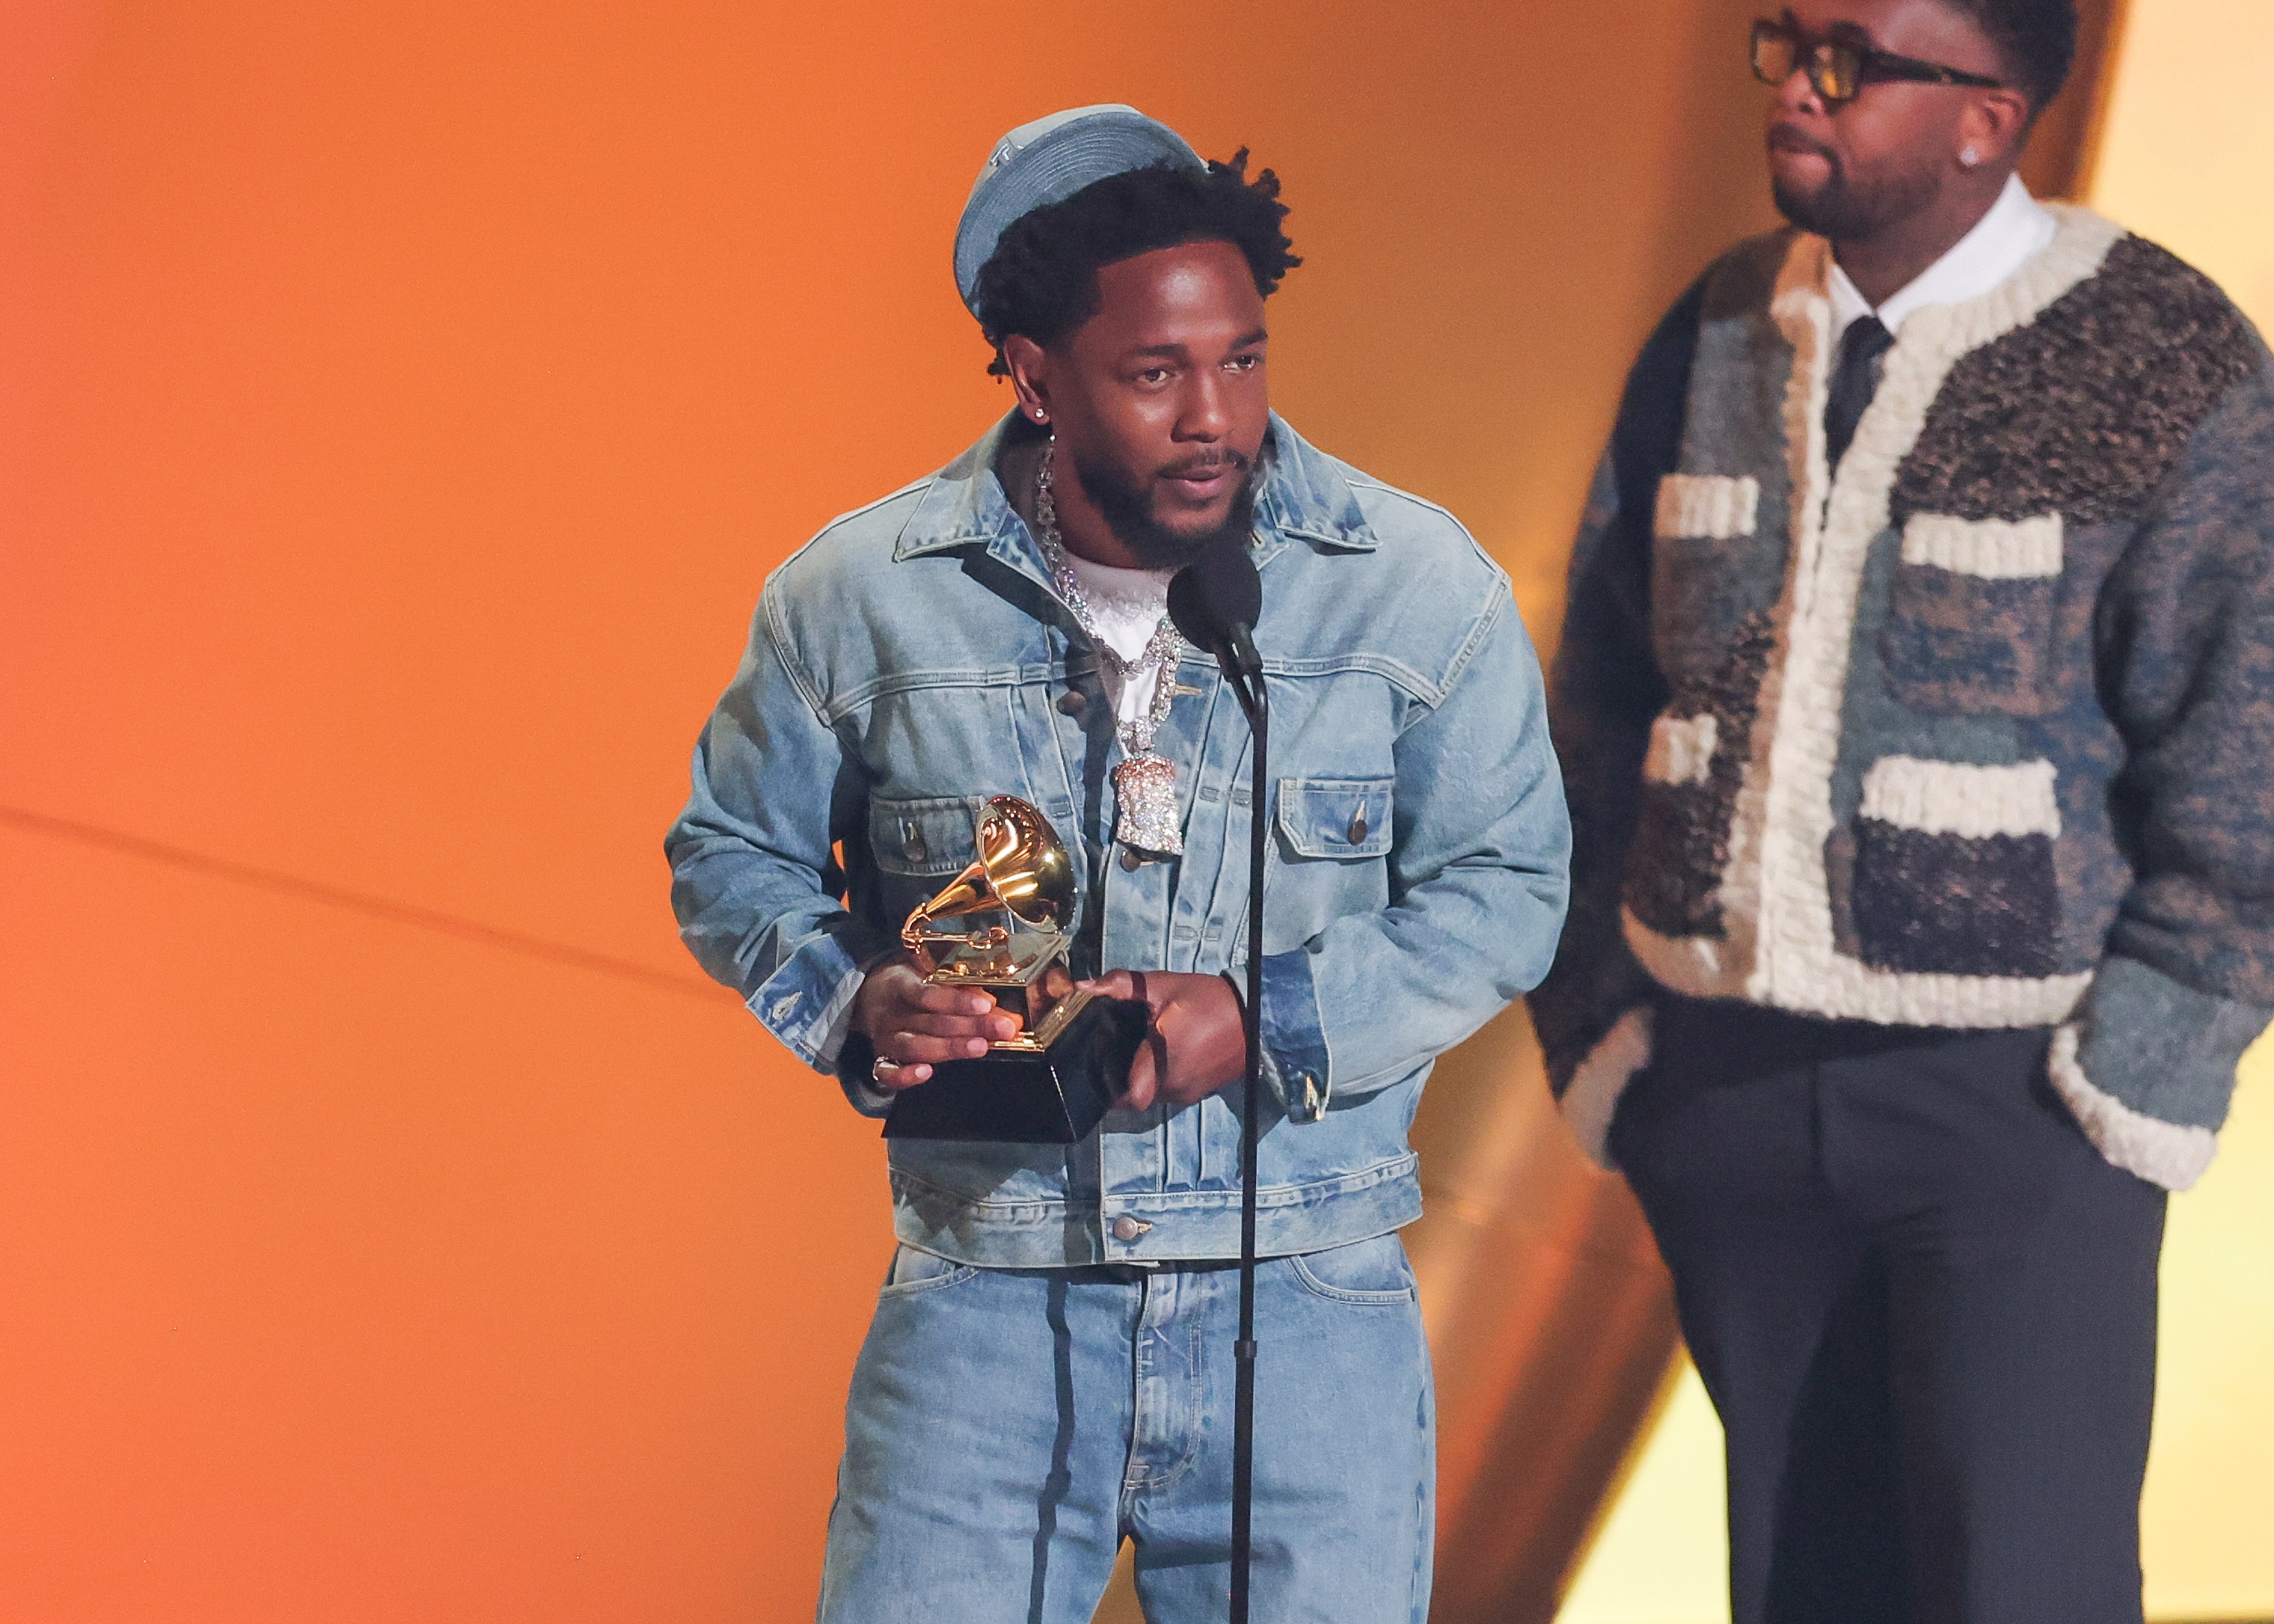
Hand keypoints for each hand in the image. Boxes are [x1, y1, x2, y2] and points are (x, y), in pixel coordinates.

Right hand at [852, 955, 1019, 1090]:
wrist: (870, 993)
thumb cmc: (910, 982)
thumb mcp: (929, 973)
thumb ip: (961, 988)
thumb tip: (996, 1006)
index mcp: (899, 983)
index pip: (927, 993)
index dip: (957, 1000)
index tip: (987, 1005)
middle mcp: (891, 1012)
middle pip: (930, 1022)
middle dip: (970, 1026)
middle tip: (1003, 1028)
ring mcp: (885, 1038)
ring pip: (915, 1046)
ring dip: (950, 1048)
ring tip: (980, 1047)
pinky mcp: (881, 1059)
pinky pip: (887, 1073)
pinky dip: (904, 1076)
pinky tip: (926, 1073)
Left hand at [1083, 970, 1247, 1111]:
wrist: (1258, 1013)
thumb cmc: (1208, 1000)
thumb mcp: (1163, 986)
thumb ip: (1121, 986)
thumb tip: (1082, 986)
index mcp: (1161, 1061)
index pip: (1124, 1097)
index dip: (1108, 1088)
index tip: (1101, 1065)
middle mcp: (1173, 1085)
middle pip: (1136, 1094)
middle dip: (1124, 1076)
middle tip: (1119, 1049)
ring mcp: (1189, 1091)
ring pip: (1154, 1093)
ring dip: (1145, 1075)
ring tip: (1144, 1047)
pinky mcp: (1202, 1091)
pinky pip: (1172, 1090)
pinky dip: (1163, 1076)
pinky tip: (1166, 1051)